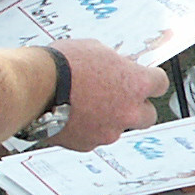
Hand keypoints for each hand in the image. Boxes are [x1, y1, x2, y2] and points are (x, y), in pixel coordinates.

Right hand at [46, 38, 167, 152]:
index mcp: (135, 84)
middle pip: (148, 115)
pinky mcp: (87, 144)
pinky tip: (72, 114)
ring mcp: (108, 131)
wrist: (34, 88)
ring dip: (109, 119)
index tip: (144, 79)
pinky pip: (94, 137)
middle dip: (137, 107)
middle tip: (121, 98)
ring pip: (118, 128)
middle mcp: (128, 112)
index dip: (151, 80)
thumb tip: (116, 66)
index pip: (160, 84)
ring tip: (86, 104)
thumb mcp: (95, 49)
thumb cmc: (62, 65)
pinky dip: (87, 129)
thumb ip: (114, 63)